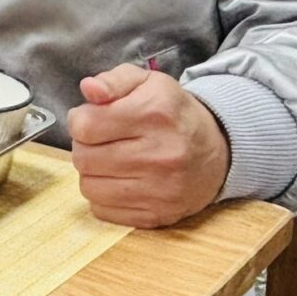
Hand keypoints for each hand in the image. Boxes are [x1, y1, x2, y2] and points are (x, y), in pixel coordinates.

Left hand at [67, 64, 230, 228]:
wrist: (217, 152)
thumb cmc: (172, 113)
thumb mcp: (147, 82)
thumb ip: (113, 80)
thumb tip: (89, 89)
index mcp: (155, 113)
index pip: (85, 126)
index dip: (80, 120)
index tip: (91, 119)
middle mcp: (161, 154)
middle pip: (84, 158)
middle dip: (85, 146)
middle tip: (101, 140)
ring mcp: (161, 189)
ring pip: (89, 187)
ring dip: (92, 173)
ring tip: (110, 160)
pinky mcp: (158, 215)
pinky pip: (103, 210)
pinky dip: (104, 196)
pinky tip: (120, 180)